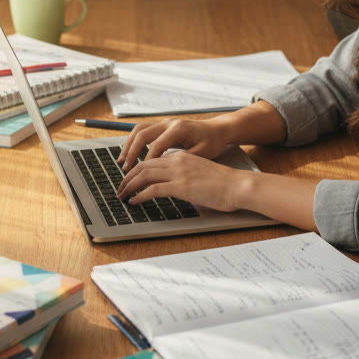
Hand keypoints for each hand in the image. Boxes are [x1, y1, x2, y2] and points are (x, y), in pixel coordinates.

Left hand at [115, 150, 250, 212]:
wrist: (238, 185)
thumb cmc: (224, 183)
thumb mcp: (201, 173)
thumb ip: (186, 174)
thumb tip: (174, 185)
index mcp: (182, 157)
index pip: (152, 159)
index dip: (137, 169)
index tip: (130, 179)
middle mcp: (177, 161)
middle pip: (143, 165)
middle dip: (128, 177)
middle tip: (120, 188)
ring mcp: (178, 173)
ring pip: (144, 175)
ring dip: (129, 186)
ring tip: (123, 196)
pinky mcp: (181, 187)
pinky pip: (152, 189)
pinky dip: (140, 196)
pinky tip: (135, 202)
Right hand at [116, 118, 233, 166]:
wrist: (217, 129)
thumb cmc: (212, 142)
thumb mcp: (202, 153)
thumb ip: (183, 161)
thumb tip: (165, 172)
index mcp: (178, 129)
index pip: (156, 146)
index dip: (147, 161)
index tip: (141, 177)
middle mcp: (168, 123)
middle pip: (142, 134)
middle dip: (131, 152)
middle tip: (125, 169)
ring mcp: (164, 123)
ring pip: (138, 130)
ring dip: (128, 146)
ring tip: (122, 162)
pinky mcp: (162, 126)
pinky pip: (142, 131)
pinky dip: (133, 142)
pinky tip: (129, 154)